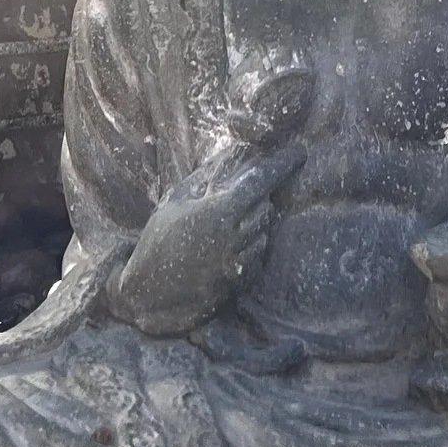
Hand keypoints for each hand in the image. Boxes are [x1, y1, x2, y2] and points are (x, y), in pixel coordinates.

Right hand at [109, 142, 303, 336]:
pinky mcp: (237, 283)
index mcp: (218, 212)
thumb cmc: (157, 241)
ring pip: (265, 233)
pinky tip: (232, 244)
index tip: (299, 153)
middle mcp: (234, 237)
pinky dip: (252, 245)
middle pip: (267, 207)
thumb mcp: (175, 201)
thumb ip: (206, 178)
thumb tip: (231, 153)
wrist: (148, 294)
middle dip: (262, 197)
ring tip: (234, 221)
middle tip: (246, 194)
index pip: (261, 182)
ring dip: (257, 222)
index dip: (283, 165)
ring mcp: (238, 262)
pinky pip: (257, 256)